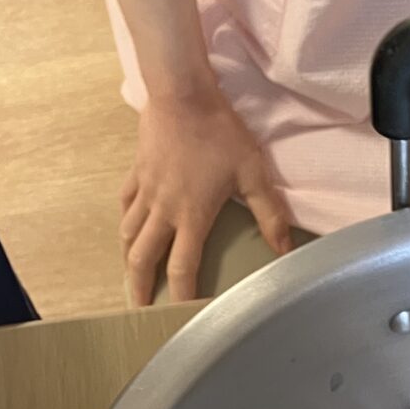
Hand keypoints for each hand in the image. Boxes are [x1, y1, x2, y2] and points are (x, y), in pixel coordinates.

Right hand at [121, 85, 291, 304]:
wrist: (181, 93)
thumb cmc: (219, 131)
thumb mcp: (253, 172)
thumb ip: (269, 213)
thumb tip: (283, 248)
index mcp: (191, 216)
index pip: (182, 269)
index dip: (181, 296)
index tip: (181, 315)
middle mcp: (163, 210)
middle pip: (143, 259)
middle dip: (140, 288)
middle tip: (140, 308)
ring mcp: (146, 191)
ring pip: (129, 234)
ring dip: (129, 259)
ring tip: (131, 276)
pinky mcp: (137, 173)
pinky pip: (125, 204)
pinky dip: (126, 222)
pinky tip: (128, 228)